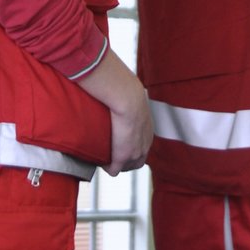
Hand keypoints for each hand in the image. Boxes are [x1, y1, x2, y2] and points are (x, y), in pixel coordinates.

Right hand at [76, 50, 153, 174]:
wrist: (126, 96)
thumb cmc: (125, 89)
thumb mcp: (130, 93)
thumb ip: (124, 92)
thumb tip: (115, 79)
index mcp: (148, 128)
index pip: (142, 144)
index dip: (130, 146)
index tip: (118, 142)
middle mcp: (145, 142)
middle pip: (136, 160)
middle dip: (125, 160)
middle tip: (110, 154)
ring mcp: (135, 151)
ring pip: (127, 166)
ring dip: (116, 164)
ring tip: (104, 159)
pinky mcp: (122, 157)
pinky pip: (114, 169)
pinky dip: (108, 167)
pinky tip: (101, 162)